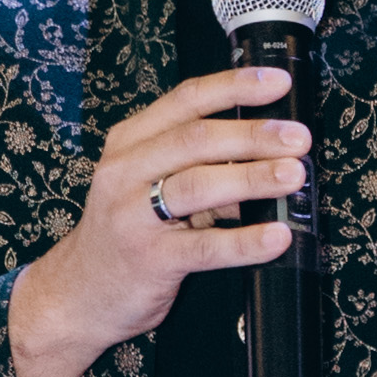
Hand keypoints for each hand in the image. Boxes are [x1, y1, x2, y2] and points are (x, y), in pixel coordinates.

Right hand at [8, 66, 308, 376]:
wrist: (78, 293)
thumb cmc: (125, 232)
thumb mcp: (148, 184)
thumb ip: (198, 163)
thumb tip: (267, 152)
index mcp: (130, 142)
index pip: (186, 100)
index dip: (234, 87)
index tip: (277, 82)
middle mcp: (125, 171)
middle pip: (195, 139)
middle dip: (253, 134)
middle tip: (298, 137)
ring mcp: (133, 216)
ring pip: (198, 185)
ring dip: (252, 177)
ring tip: (294, 175)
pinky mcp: (148, 259)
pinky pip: (204, 246)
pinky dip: (245, 241)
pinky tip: (276, 237)